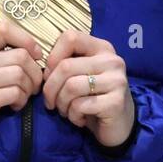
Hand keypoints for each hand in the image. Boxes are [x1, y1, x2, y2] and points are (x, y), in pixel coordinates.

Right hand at [0, 20, 44, 145]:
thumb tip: (32, 54)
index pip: (2, 29)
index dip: (26, 39)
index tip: (35, 55)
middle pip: (20, 56)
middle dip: (35, 72)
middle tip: (33, 85)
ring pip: (19, 75)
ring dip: (29, 88)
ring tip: (23, 96)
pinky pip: (14, 94)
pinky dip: (21, 101)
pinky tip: (14, 106)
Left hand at [41, 30, 135, 148]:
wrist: (119, 124)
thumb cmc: (94, 97)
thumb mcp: (81, 75)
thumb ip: (65, 64)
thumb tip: (44, 70)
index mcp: (102, 48)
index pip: (70, 37)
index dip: (53, 56)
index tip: (49, 75)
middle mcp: (112, 61)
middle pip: (66, 66)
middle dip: (51, 88)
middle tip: (51, 103)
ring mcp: (116, 81)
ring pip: (71, 87)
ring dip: (61, 104)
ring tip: (67, 111)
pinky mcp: (115, 102)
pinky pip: (79, 105)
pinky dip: (73, 115)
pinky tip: (80, 119)